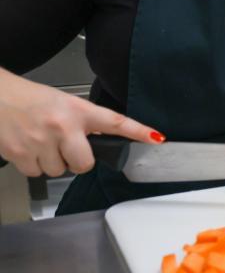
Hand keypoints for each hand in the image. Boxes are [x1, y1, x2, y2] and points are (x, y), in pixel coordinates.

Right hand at [0, 71, 161, 177]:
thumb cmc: (28, 99)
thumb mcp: (63, 103)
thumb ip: (83, 121)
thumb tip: (100, 140)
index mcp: (77, 110)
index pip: (115, 121)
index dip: (138, 131)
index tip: (156, 138)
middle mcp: (62, 126)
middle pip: (84, 164)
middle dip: (77, 161)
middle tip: (66, 147)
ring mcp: (40, 142)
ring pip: (59, 171)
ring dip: (52, 162)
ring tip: (41, 142)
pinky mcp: (20, 154)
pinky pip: (37, 173)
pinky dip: (33, 165)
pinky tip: (28, 148)